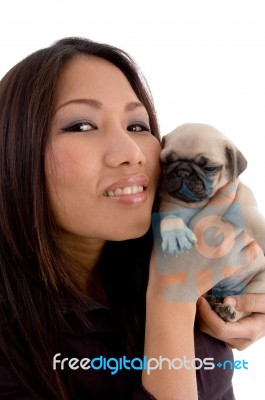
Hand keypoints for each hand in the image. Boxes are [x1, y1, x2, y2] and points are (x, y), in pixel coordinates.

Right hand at [152, 180, 259, 300]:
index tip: (236, 180)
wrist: (173, 288)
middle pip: (242, 210)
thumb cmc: (167, 257)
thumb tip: (193, 196)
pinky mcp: (234, 265)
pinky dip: (250, 242)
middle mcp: (219, 236)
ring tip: (240, 218)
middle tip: (240, 196)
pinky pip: (253, 249)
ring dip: (246, 222)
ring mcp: (229, 251)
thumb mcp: (171, 231)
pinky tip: (242, 238)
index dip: (233, 186)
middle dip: (243, 200)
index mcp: (201, 224)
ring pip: (249, 229)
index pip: (225, 198)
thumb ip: (185, 213)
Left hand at [197, 294, 264, 349]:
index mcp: (249, 332)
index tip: (201, 299)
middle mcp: (240, 342)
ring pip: (210, 332)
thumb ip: (248, 301)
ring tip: (205, 299)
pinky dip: (208, 319)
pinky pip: (213, 332)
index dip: (207, 314)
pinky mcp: (231, 341)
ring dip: (204, 316)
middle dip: (202, 313)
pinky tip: (210, 306)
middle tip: (200, 295)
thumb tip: (226, 301)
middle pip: (211, 331)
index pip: (220, 329)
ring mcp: (235, 343)